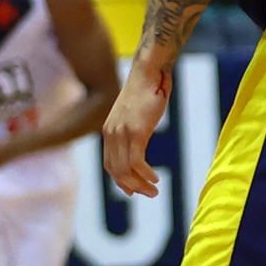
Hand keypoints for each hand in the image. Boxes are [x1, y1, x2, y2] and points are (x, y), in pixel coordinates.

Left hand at [103, 56, 171, 196]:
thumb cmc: (147, 89)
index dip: (120, 180)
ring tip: (154, 191)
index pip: (110, 164)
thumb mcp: (135, 112)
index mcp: (109, 131)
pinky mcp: (136, 132)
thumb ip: (133, 128)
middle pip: (116, 170)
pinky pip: (137, 161)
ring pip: (126, 169)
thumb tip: (139, 139)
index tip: (133, 190)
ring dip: (140, 184)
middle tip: (148, 194)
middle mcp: (111, 134)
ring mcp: (122, 133)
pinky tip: (155, 179)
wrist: (149, 72)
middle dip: (132, 186)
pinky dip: (145, 174)